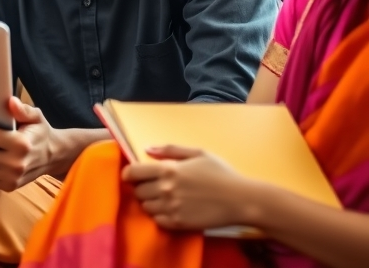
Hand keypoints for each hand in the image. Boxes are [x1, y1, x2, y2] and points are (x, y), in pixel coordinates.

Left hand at [122, 145, 252, 230]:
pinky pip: (157, 221)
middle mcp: (165, 189)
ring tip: (165, 199)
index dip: (129, 174)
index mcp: (168, 169)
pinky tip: (172, 210)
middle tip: (155, 187)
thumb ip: (170, 149)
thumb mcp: (199, 153)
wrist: (241, 200)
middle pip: (138, 191)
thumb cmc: (222, 174)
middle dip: (143, 188)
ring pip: (146, 207)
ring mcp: (171, 208)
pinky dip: (160, 216)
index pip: (133, 173)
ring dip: (151, 202)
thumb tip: (147, 148)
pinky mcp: (178, 223)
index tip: (133, 175)